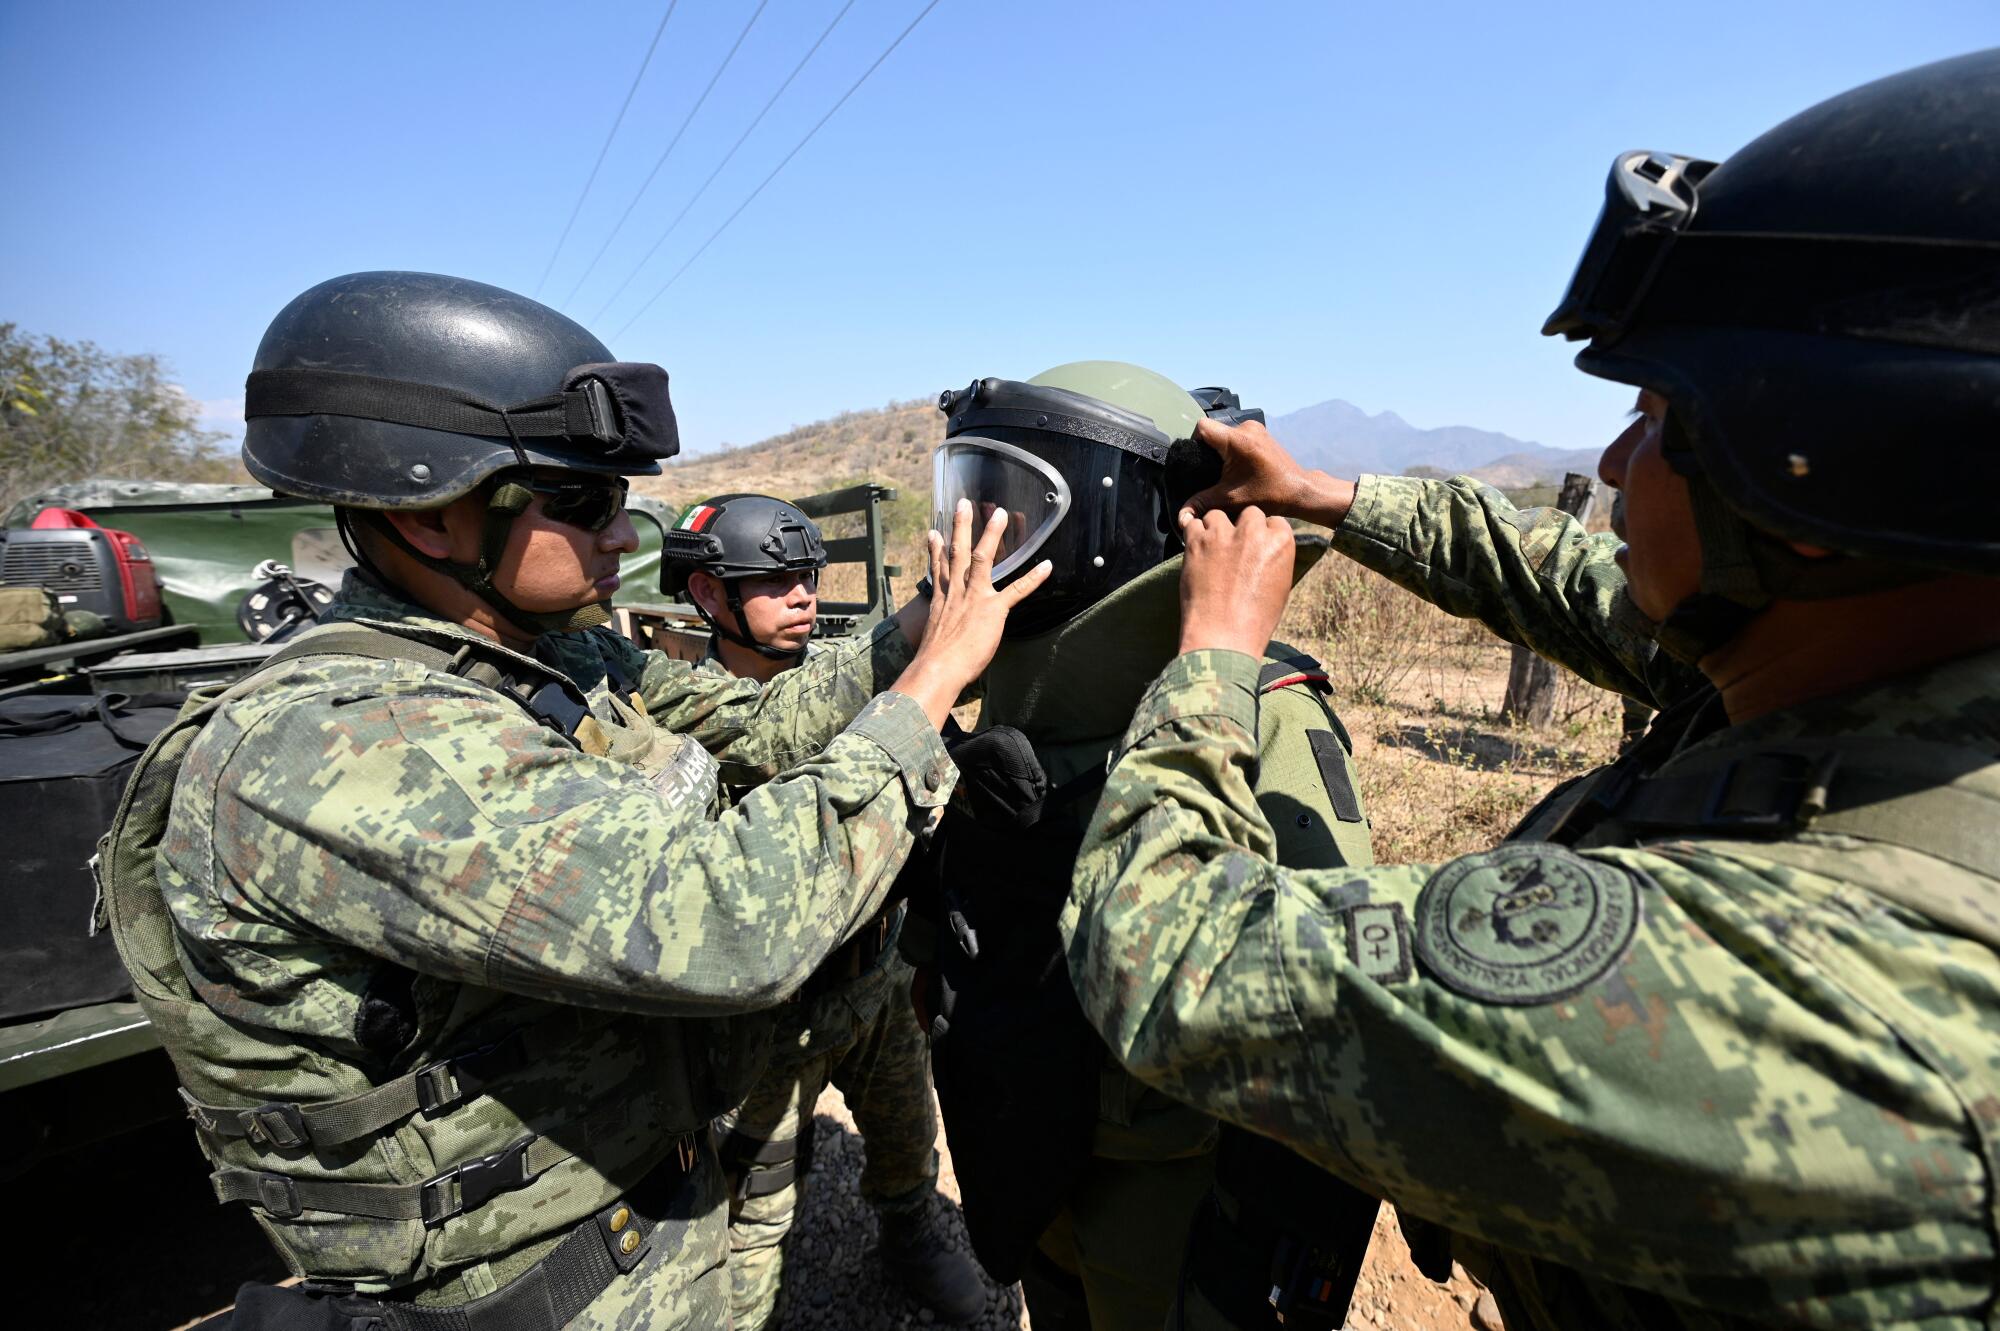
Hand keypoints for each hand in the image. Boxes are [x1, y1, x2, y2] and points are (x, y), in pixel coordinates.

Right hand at [891, 499, 1050, 727]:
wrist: (937, 668)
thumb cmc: (934, 662)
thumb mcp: (933, 639)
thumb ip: (942, 630)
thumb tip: (942, 639)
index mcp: (942, 600)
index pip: (939, 568)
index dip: (936, 549)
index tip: (934, 532)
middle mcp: (956, 592)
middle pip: (957, 552)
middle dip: (961, 526)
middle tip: (964, 503)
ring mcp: (974, 597)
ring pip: (982, 558)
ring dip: (992, 534)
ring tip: (1000, 513)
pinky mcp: (993, 609)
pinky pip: (1017, 589)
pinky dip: (1032, 578)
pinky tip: (1045, 566)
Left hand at [1176, 506, 1295, 657]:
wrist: (1223, 637)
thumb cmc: (1255, 620)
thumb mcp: (1280, 586)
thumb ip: (1274, 559)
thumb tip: (1263, 549)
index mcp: (1280, 542)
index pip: (1274, 522)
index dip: (1264, 535)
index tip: (1256, 548)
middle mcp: (1253, 532)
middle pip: (1249, 513)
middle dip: (1242, 527)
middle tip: (1234, 549)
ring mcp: (1223, 535)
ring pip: (1218, 515)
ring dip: (1215, 528)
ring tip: (1213, 550)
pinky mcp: (1197, 542)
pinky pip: (1193, 524)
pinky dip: (1193, 534)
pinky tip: (1196, 549)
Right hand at [1185, 417, 1356, 527]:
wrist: (1299, 490)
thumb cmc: (1269, 495)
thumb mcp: (1230, 500)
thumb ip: (1202, 504)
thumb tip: (1181, 517)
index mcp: (1237, 440)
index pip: (1202, 428)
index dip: (1195, 443)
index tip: (1199, 462)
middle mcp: (1246, 428)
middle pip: (1212, 431)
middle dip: (1208, 450)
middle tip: (1212, 472)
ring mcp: (1255, 428)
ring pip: (1224, 432)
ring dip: (1220, 449)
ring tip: (1226, 470)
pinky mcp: (1260, 432)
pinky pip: (1236, 435)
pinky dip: (1232, 448)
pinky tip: (1237, 466)